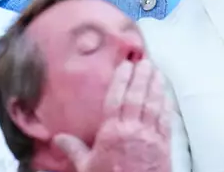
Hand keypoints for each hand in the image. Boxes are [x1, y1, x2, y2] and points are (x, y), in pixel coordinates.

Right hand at [53, 58, 169, 171]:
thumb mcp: (87, 167)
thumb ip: (74, 149)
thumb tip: (57, 138)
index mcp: (111, 133)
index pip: (116, 99)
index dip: (121, 80)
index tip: (125, 66)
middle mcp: (131, 131)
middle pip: (137, 98)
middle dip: (141, 78)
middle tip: (144, 61)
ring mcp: (149, 138)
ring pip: (153, 106)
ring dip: (155, 87)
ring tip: (156, 71)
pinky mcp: (163, 146)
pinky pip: (165, 120)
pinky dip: (165, 106)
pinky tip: (166, 96)